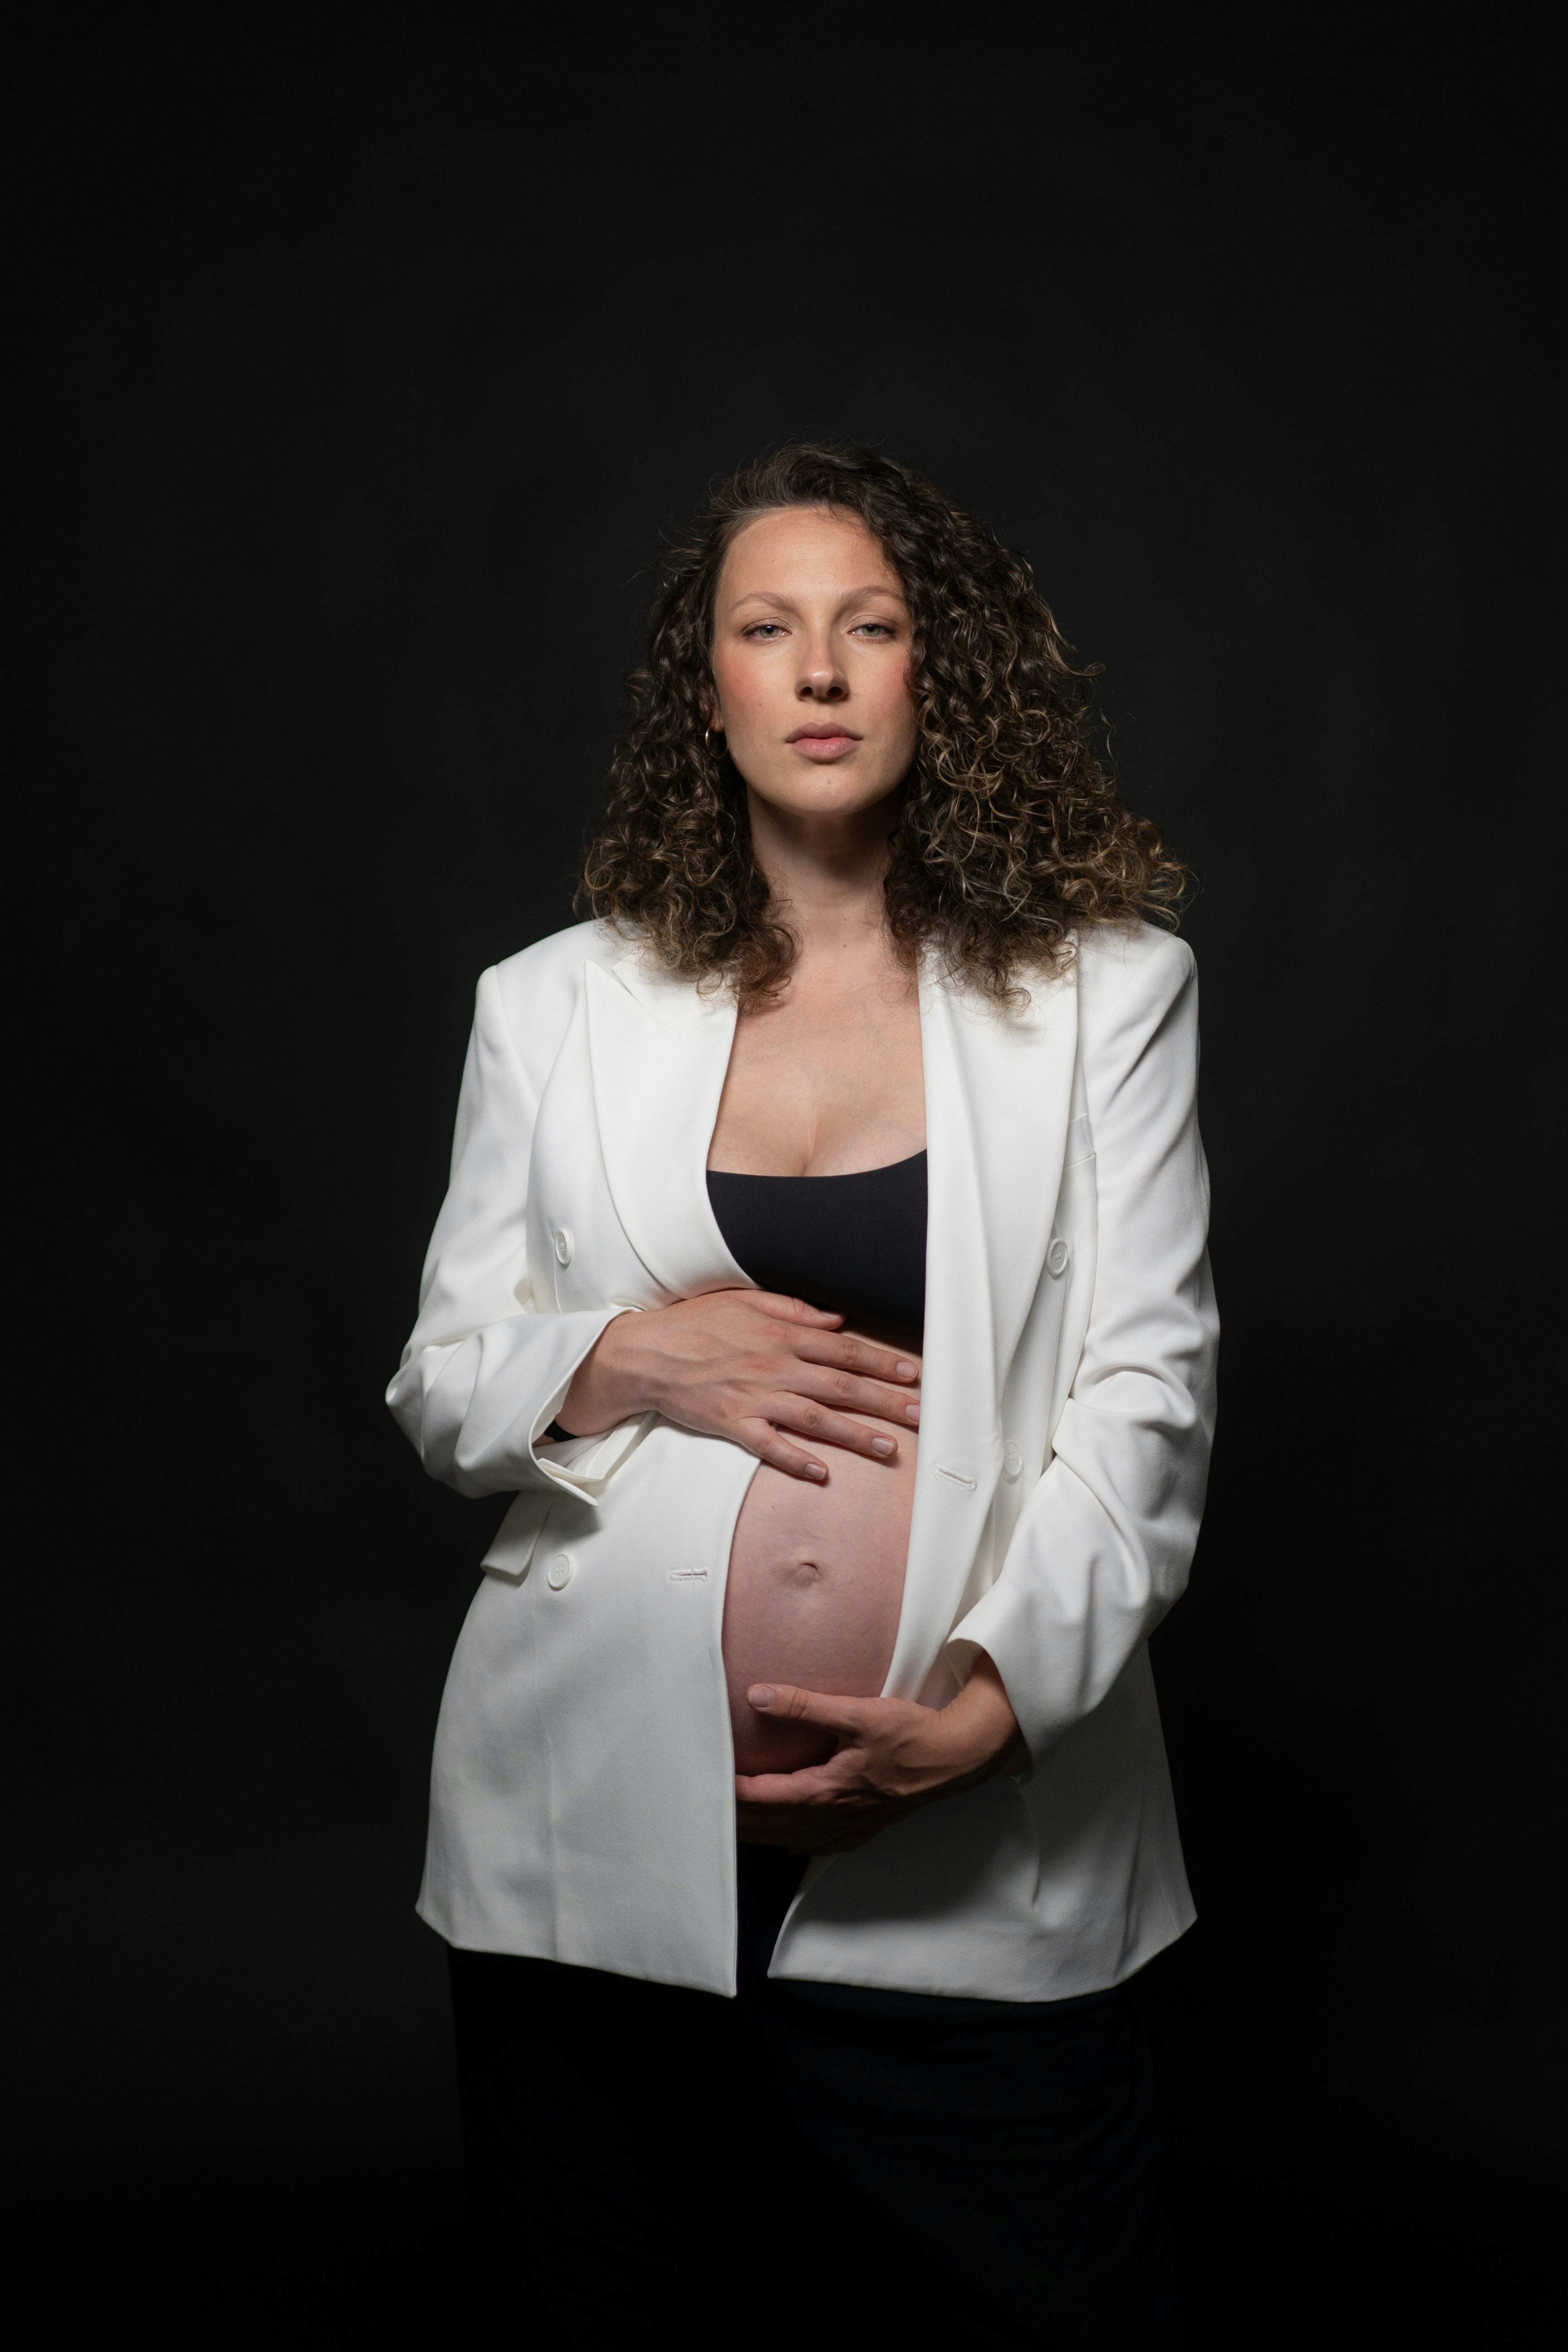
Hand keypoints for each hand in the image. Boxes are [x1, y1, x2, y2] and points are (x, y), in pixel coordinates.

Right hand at [557, 1289, 920, 1480]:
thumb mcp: (745, 1300)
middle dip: (886, 1401)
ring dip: (856, 1434)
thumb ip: (794, 1309)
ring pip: (816, 1418)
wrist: (645, 1352)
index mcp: (782, 1333)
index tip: (913, 1375)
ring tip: (889, 1448)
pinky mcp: (733, 1424)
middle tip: (922, 1415)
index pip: (844, 1349)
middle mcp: (775, 1365)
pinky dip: (797, 1460)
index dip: (882, 1362)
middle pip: (841, 1385)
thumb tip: (836, 1319)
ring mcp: (755, 1397)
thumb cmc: (695, 1323)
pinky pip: (771, 1446)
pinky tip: (823, 1473)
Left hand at [733, 1652, 1024, 1851]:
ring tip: (735, 1828)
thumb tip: (758, 1696)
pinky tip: (792, 1843)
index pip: (764, 1798)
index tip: (705, 1784)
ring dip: (762, 1834)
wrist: (958, 1758)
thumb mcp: (857, 1712)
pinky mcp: (868, 1826)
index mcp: (826, 1791)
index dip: (731, 1793)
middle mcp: (834, 1816)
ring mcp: (852, 1826)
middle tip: (706, 1813)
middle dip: (739, 1820)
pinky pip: (823, 1843)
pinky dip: (799, 1843)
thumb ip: (805, 1705)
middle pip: (773, 1825)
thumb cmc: (911, 1734)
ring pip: (794, 1838)